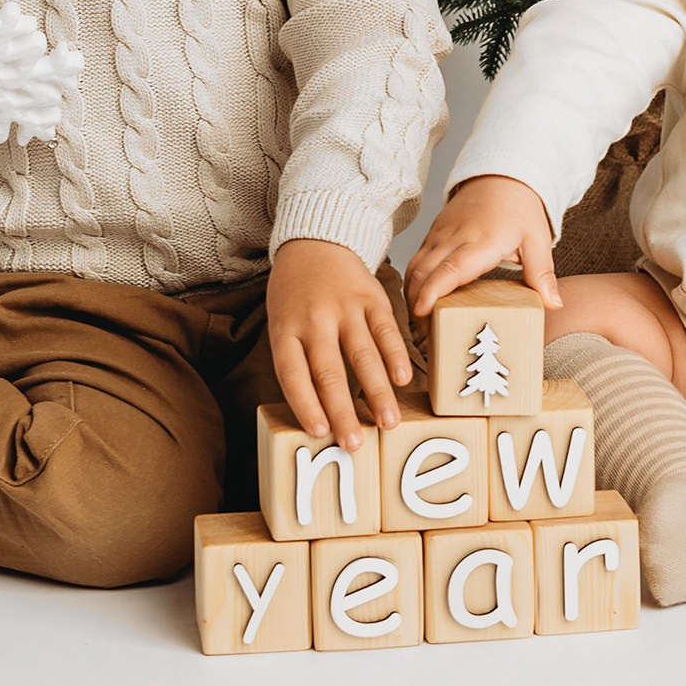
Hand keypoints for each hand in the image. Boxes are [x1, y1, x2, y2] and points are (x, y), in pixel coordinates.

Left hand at [268, 240, 414, 453]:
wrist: (316, 241)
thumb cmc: (295, 296)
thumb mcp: (282, 324)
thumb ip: (298, 362)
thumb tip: (321, 414)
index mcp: (286, 329)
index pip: (293, 374)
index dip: (306, 405)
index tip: (320, 433)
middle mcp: (315, 319)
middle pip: (329, 372)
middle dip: (343, 411)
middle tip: (354, 444)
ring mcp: (345, 307)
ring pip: (363, 355)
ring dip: (377, 392)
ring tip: (388, 422)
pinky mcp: (372, 297)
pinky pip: (386, 330)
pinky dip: (396, 356)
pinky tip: (404, 379)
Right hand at [404, 174, 560, 325]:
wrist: (502, 175)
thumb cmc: (520, 209)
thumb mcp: (537, 239)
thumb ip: (542, 273)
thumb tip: (553, 305)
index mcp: (480, 242)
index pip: (449, 270)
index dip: (432, 292)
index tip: (422, 312)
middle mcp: (453, 238)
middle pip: (423, 273)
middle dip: (416, 306)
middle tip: (425, 339)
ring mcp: (440, 235)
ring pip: (414, 267)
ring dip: (411, 296)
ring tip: (421, 328)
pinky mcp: (433, 234)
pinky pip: (416, 260)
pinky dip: (412, 283)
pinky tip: (419, 303)